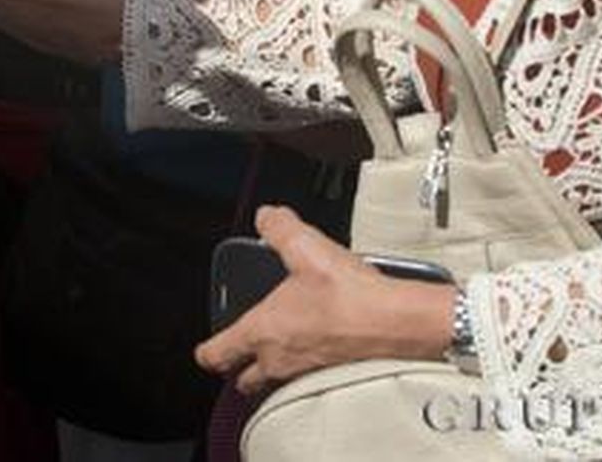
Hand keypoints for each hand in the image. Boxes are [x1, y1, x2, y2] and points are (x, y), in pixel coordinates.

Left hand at [195, 206, 456, 393]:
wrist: (396, 324)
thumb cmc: (348, 295)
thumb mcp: (305, 247)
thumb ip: (278, 228)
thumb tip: (266, 216)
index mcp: (262, 332)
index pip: (217, 355)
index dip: (206, 352)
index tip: (205, 350)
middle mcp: (279, 360)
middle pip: (243, 380)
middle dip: (238, 369)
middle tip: (240, 355)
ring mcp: (304, 374)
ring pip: (273, 384)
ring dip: (269, 372)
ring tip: (277, 350)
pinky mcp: (330, 378)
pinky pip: (304, 382)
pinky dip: (302, 370)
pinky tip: (315, 349)